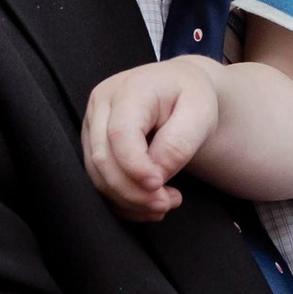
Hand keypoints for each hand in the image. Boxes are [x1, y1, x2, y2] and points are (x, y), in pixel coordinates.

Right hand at [81, 62, 222, 220]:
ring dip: (129, 200)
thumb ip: (178, 143)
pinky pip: (99, 182)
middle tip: (167, 203)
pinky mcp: (92, 145)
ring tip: (165, 202)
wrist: (181, 90)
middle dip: (134, 191)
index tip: (160, 187)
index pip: (120, 134)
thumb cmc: (191, 97)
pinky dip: (123, 202)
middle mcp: (102, 104)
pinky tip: (148, 204)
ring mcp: (92, 125)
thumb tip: (156, 174)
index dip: (136, 167)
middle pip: (103, 158)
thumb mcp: (200, 112)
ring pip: (97, 175)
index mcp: (130, 89)